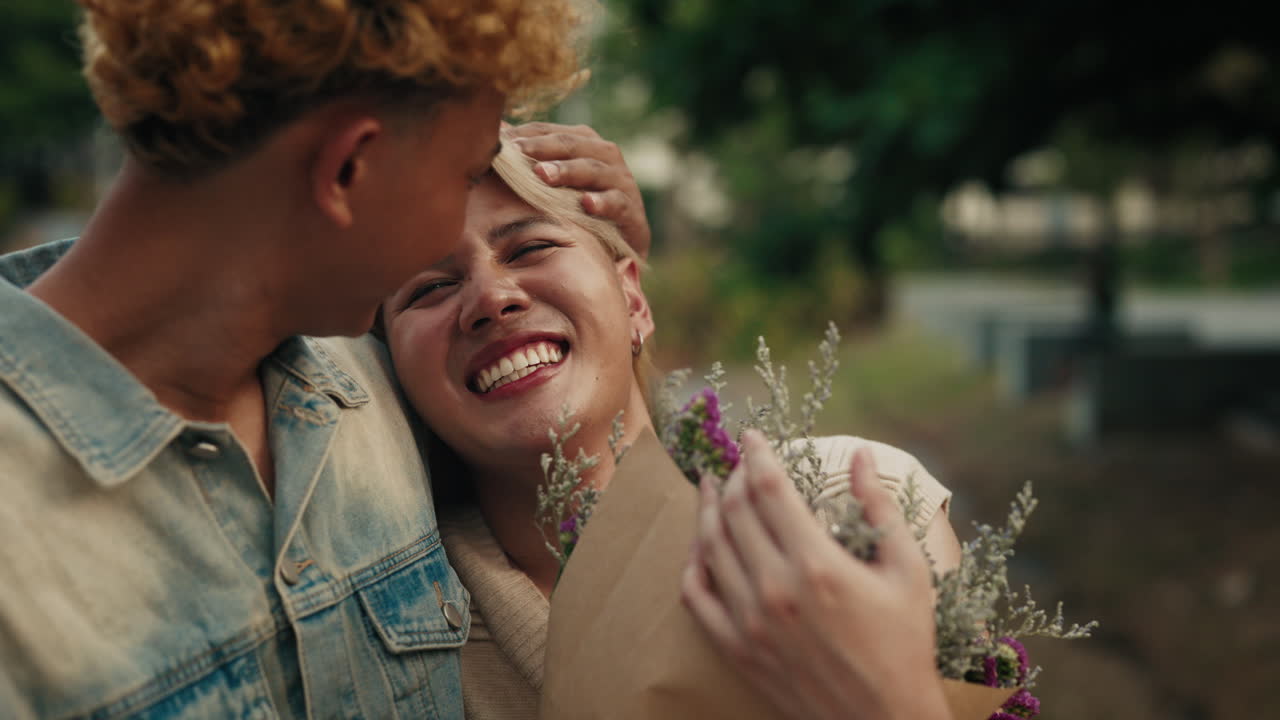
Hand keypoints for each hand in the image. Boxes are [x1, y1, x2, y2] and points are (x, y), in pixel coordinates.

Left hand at [504, 122, 650, 257]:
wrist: (620, 245)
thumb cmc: (578, 210)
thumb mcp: (553, 186)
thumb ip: (530, 164)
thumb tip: (492, 141)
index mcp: (583, 142)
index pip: (550, 131)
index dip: (525, 134)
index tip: (499, 142)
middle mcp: (604, 155)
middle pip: (572, 144)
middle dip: (543, 147)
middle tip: (516, 153)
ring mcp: (620, 181)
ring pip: (593, 168)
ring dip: (567, 170)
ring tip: (542, 175)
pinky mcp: (631, 210)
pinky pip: (617, 202)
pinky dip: (602, 202)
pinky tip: (586, 204)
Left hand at [682, 430, 951, 719]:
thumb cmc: (905, 646)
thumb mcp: (908, 571)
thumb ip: (880, 508)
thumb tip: (860, 455)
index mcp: (817, 564)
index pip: (768, 488)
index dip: (757, 454)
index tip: (753, 436)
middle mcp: (775, 588)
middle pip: (735, 510)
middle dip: (733, 476)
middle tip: (738, 462)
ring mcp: (749, 621)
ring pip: (709, 547)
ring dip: (707, 509)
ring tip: (709, 488)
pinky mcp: (736, 648)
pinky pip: (696, 596)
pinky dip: (693, 563)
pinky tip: (700, 546)